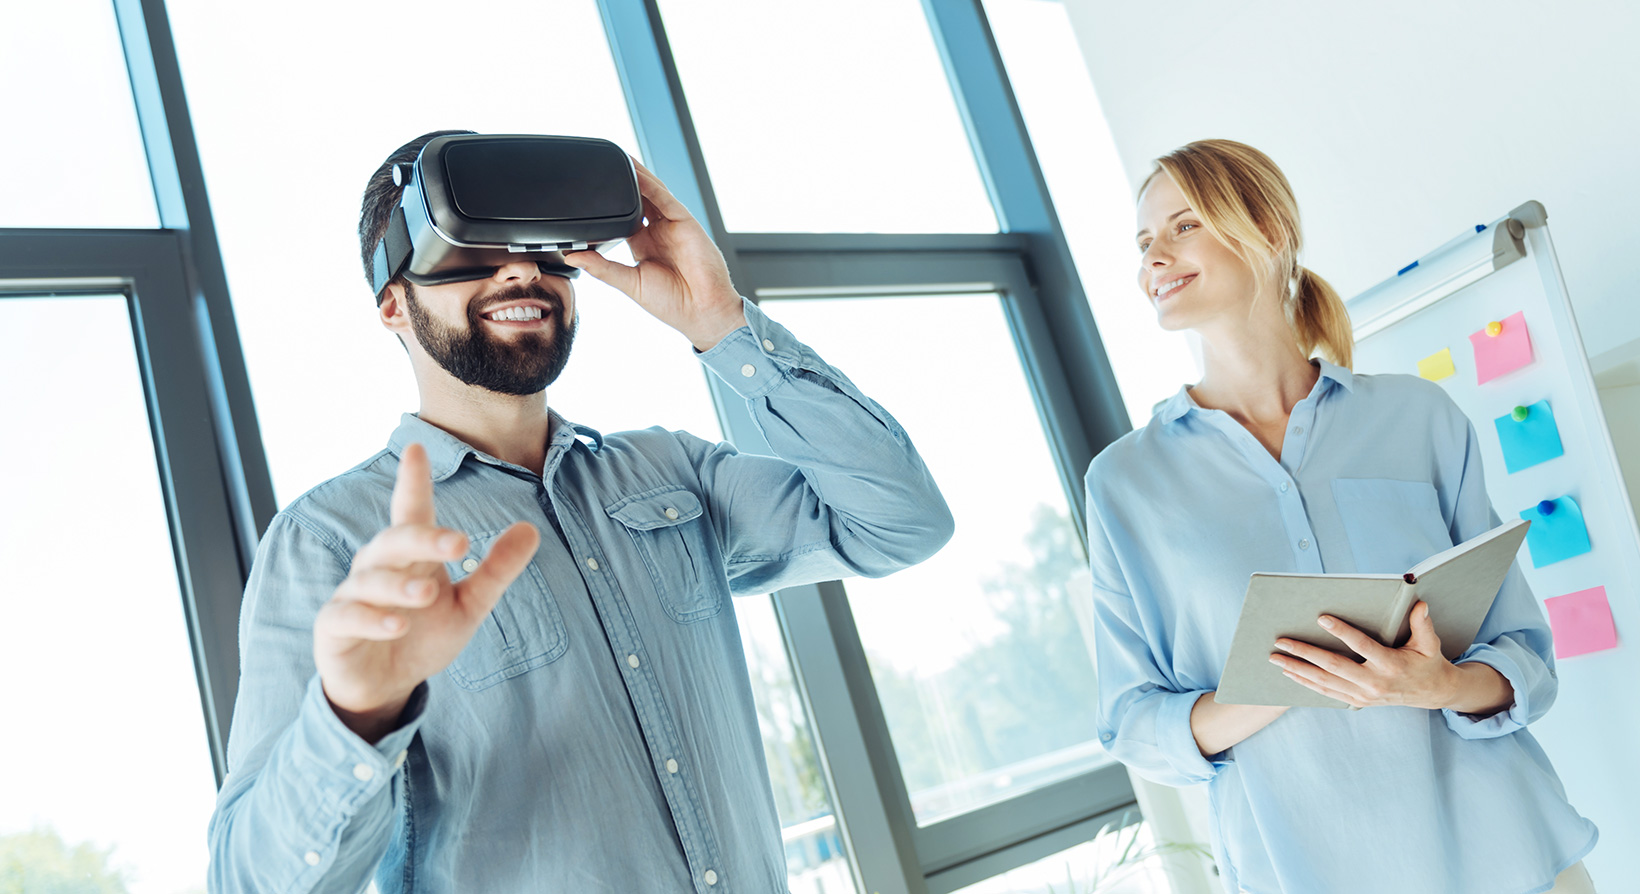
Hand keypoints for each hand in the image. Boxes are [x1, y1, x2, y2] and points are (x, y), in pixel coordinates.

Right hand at [313, 443, 539, 741]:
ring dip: (399, 584)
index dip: (413, 481)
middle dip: (424, 537)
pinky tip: (397, 624)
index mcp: (411, 555)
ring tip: (427, 592)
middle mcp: (378, 567)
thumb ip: (496, 570)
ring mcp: (352, 595)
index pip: (411, 510)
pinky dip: (372, 618)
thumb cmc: (423, 636)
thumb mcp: (469, 606)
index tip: (417, 448)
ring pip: (370, 578)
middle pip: (395, 540)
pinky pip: (347, 615)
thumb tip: (531, 528)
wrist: (384, 687)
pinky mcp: (333, 627)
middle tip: (460, 542)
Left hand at [562, 158, 746, 351]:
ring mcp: (672, 225)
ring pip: (652, 193)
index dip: (609, 205)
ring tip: (618, 158)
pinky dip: (651, 186)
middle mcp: (657, 232)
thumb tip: (574, 256)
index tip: (590, 193)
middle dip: (624, 182)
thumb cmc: (672, 304)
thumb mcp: (629, 283)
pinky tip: (637, 175)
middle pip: (638, 199)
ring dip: (636, 177)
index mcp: (643, 246)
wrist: (701, 311)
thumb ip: (602, 267)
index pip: (623, 217)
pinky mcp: (685, 222)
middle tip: (603, 163)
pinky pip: (665, 199)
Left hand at [1270, 602, 1461, 709]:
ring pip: (1325, 682)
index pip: (1362, 646)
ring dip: (1298, 670)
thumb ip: (1422, 624)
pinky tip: (1290, 673)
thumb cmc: (1428, 662)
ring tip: (1275, 658)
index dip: (1342, 632)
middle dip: (1305, 653)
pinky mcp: (1358, 702)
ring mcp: (1364, 695)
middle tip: (1281, 641)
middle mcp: (1375, 683)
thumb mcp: (1430, 644)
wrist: (1432, 693)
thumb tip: (1420, 604)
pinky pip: (1327, 693)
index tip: (1321, 618)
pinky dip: (1306, 684)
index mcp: (1391, 665)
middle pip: (1333, 667)